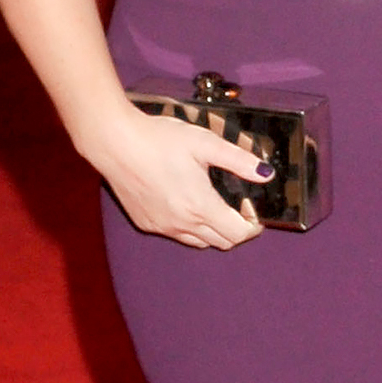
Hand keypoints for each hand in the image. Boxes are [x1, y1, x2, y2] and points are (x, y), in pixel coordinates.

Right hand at [78, 98, 271, 250]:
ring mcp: (161, 227)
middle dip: (238, 227)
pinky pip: (177, 235)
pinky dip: (191, 227)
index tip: (251, 203)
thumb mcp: (206, 143)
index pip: (238, 234)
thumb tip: (266, 174)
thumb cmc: (160, 140)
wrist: (115, 143)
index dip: (253, 223)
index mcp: (200, 206)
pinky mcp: (145, 223)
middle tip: (239, 203)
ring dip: (215, 229)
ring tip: (215, 202)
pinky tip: (188, 201)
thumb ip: (239, 161)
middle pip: (222, 242)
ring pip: (199, 242)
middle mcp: (181, 224)